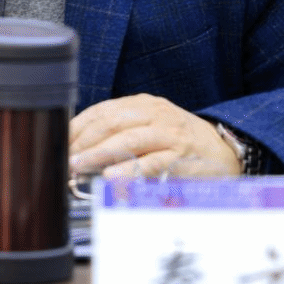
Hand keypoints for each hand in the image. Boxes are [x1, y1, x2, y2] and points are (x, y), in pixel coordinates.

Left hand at [69, 93, 239, 177]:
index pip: (102, 110)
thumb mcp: (150, 126)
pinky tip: (111, 178)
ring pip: (127, 140)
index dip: (77, 127)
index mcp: (143, 104)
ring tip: (77, 166)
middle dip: (82, 141)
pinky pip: (151, 163)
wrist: (225, 151)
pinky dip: (129, 170)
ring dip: (98, 154)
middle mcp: (155, 114)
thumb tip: (79, 150)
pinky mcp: (181, 156)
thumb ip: (120, 133)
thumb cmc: (180, 141)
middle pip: (110, 122)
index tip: (59, 142)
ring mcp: (169, 134)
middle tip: (63, 158)